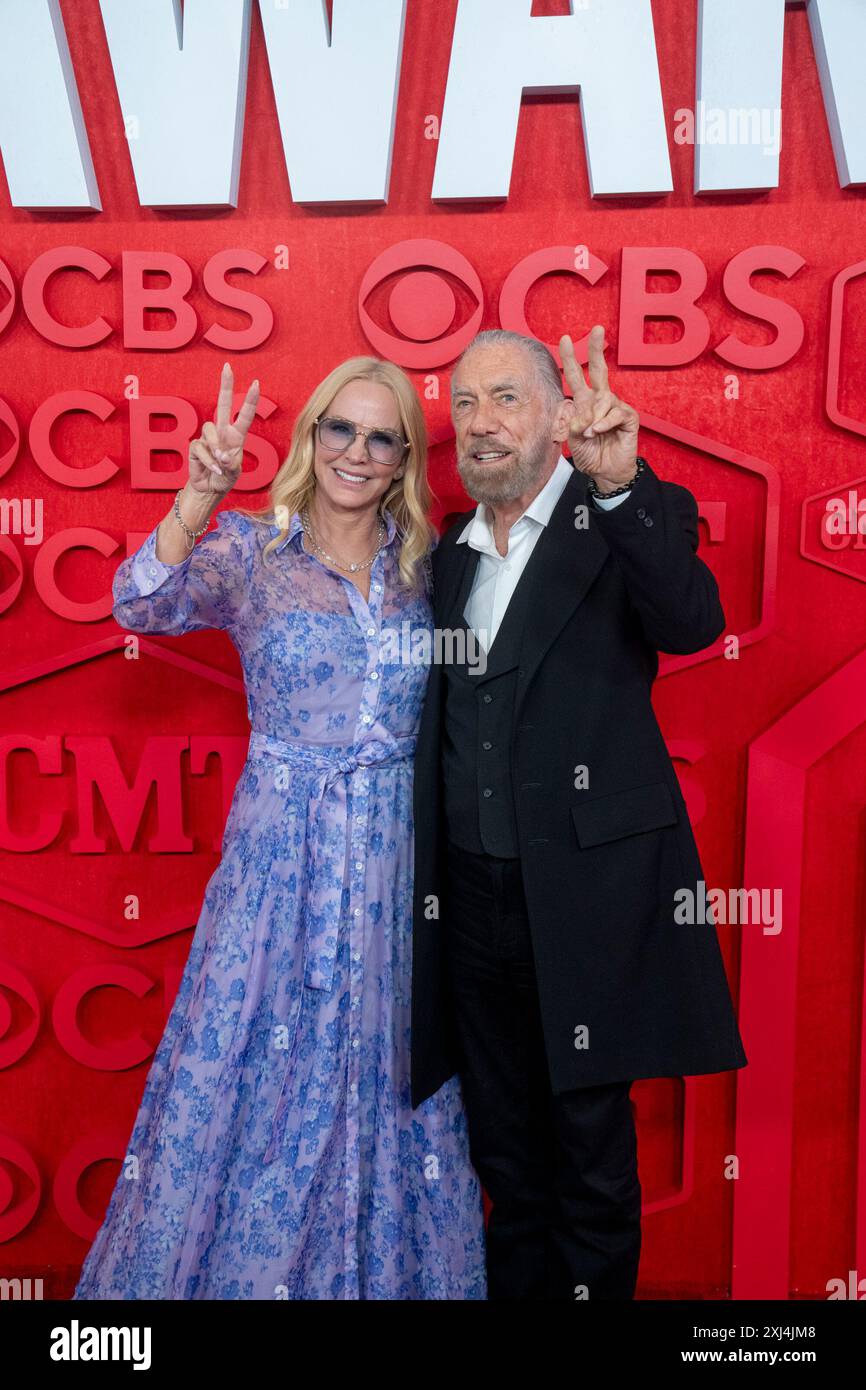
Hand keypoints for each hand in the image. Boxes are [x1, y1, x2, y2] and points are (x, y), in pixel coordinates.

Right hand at [187, 363, 259, 495]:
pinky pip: (201, 448)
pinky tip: (214, 470)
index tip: (256, 383)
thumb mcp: (234, 473)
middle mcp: (222, 433)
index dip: (250, 400)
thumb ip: (232, 464)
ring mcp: (208, 438)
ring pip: (209, 430)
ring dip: (216, 447)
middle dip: (225, 385)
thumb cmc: (225, 478)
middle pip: (223, 405)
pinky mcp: (195, 446)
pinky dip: (209, 461)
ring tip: (220, 463)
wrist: (208, 490)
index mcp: (236, 436)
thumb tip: (223, 454)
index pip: (244, 415)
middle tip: (227, 367)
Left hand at [559, 325, 639, 490]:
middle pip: (600, 369)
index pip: (577, 375)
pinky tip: (598, 431)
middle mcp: (601, 399)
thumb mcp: (572, 437)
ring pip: (604, 399)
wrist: (605, 472)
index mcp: (585, 401)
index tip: (565, 339)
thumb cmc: (590, 453)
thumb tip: (578, 412)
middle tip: (597, 329)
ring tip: (589, 433)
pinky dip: (604, 423)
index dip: (571, 358)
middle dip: (596, 349)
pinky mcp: (628, 418)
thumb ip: (572, 422)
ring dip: (593, 416)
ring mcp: (616, 407)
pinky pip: (615, 413)